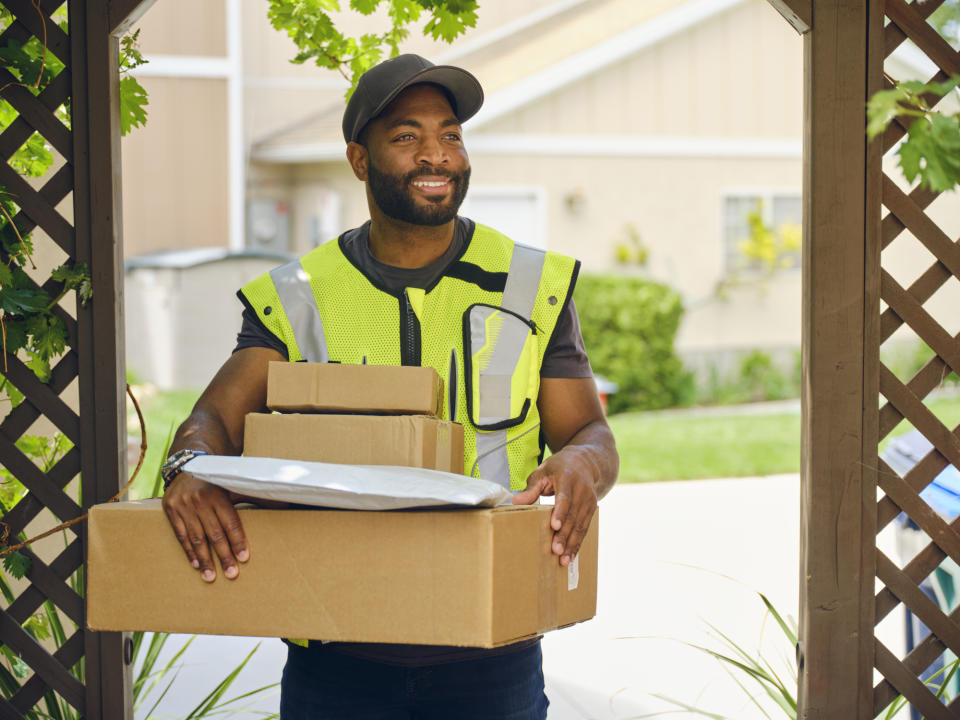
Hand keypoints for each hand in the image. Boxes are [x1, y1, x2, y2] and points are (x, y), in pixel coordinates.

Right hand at [161, 472, 249, 581]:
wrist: (187, 464)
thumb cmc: (217, 480)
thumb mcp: (234, 484)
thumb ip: (255, 497)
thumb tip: (286, 505)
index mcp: (219, 494)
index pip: (230, 522)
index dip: (238, 541)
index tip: (244, 558)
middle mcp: (200, 500)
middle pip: (214, 533)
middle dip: (223, 555)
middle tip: (231, 574)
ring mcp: (183, 506)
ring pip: (196, 537)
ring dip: (205, 559)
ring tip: (211, 576)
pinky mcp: (170, 510)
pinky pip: (181, 535)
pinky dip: (189, 551)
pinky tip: (196, 564)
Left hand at [512, 448, 597, 566]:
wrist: (584, 462)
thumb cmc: (558, 467)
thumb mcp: (542, 472)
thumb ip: (531, 488)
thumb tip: (516, 501)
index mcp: (568, 478)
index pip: (565, 498)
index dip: (560, 513)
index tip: (554, 526)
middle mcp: (582, 490)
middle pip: (573, 516)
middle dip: (565, 535)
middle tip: (556, 551)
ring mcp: (589, 501)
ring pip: (581, 525)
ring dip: (572, 544)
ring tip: (564, 560)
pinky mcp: (592, 509)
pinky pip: (585, 528)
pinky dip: (578, 543)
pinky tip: (571, 555)